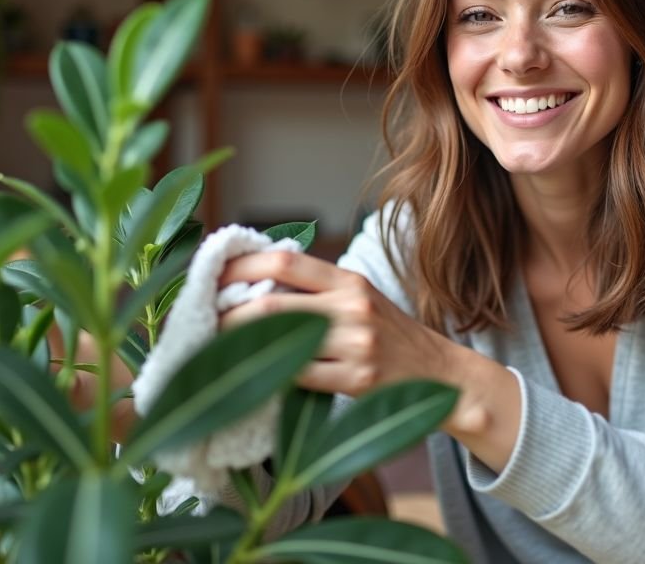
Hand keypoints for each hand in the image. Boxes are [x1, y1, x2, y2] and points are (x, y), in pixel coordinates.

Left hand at [218, 250, 449, 397]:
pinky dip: (272, 376)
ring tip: (218, 348)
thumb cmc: (389, 336)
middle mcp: (353, 307)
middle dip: (229, 313)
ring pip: (282, 342)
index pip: (285, 262)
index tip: (213, 274)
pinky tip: (257, 375)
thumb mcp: (360, 299)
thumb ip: (316, 289)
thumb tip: (250, 281)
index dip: (242, 266)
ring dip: (242, 347)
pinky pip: (299, 378)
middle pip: (273, 304)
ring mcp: (356, 345)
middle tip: (204, 320)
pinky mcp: (357, 381)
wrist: (440, 376)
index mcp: (350, 281)